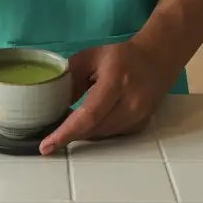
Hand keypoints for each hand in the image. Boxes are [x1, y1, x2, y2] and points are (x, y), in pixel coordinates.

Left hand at [39, 38, 166, 154]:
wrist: (156, 60)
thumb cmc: (121, 56)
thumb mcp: (91, 56)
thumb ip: (71, 76)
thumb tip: (54, 103)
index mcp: (116, 82)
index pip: (89, 114)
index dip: (66, 132)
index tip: (46, 146)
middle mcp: (130, 104)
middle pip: (93, 129)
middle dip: (69, 134)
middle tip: (49, 135)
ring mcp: (137, 118)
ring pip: (101, 135)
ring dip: (81, 133)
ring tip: (66, 126)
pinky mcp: (140, 126)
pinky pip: (111, 135)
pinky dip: (95, 131)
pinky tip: (87, 123)